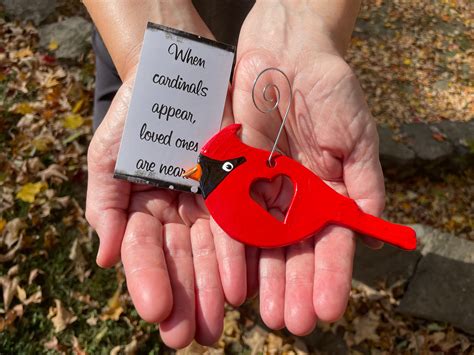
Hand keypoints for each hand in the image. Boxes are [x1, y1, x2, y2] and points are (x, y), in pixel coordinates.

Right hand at [85, 3, 256, 347]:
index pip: (144, 251)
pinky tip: (242, 286)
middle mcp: (179, 213)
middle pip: (181, 261)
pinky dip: (241, 255)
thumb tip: (107, 258)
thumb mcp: (109, 154)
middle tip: (191, 336)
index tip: (157, 311)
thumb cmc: (138, 112)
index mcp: (145, 208)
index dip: (148, 280)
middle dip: (186, 298)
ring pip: (212, 252)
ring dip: (214, 289)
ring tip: (219, 324)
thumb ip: (106, 203)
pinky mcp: (240, 187)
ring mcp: (211, 203)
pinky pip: (242, 225)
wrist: (179, 75)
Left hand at [231, 0, 384, 334]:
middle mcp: (294, 198)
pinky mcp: (233, 174)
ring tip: (265, 313)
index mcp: (328, 192)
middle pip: (295, 250)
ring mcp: (262, 188)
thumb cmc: (328, 88)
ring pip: (263, 242)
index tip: (328, 308)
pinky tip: (234, 275)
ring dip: (265, 278)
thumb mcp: (356, 133)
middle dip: (295, 286)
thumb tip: (372, 226)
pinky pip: (231, 213)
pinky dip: (233, 245)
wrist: (285, 52)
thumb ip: (364, 180)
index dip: (331, 275)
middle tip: (293, 323)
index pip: (332, 242)